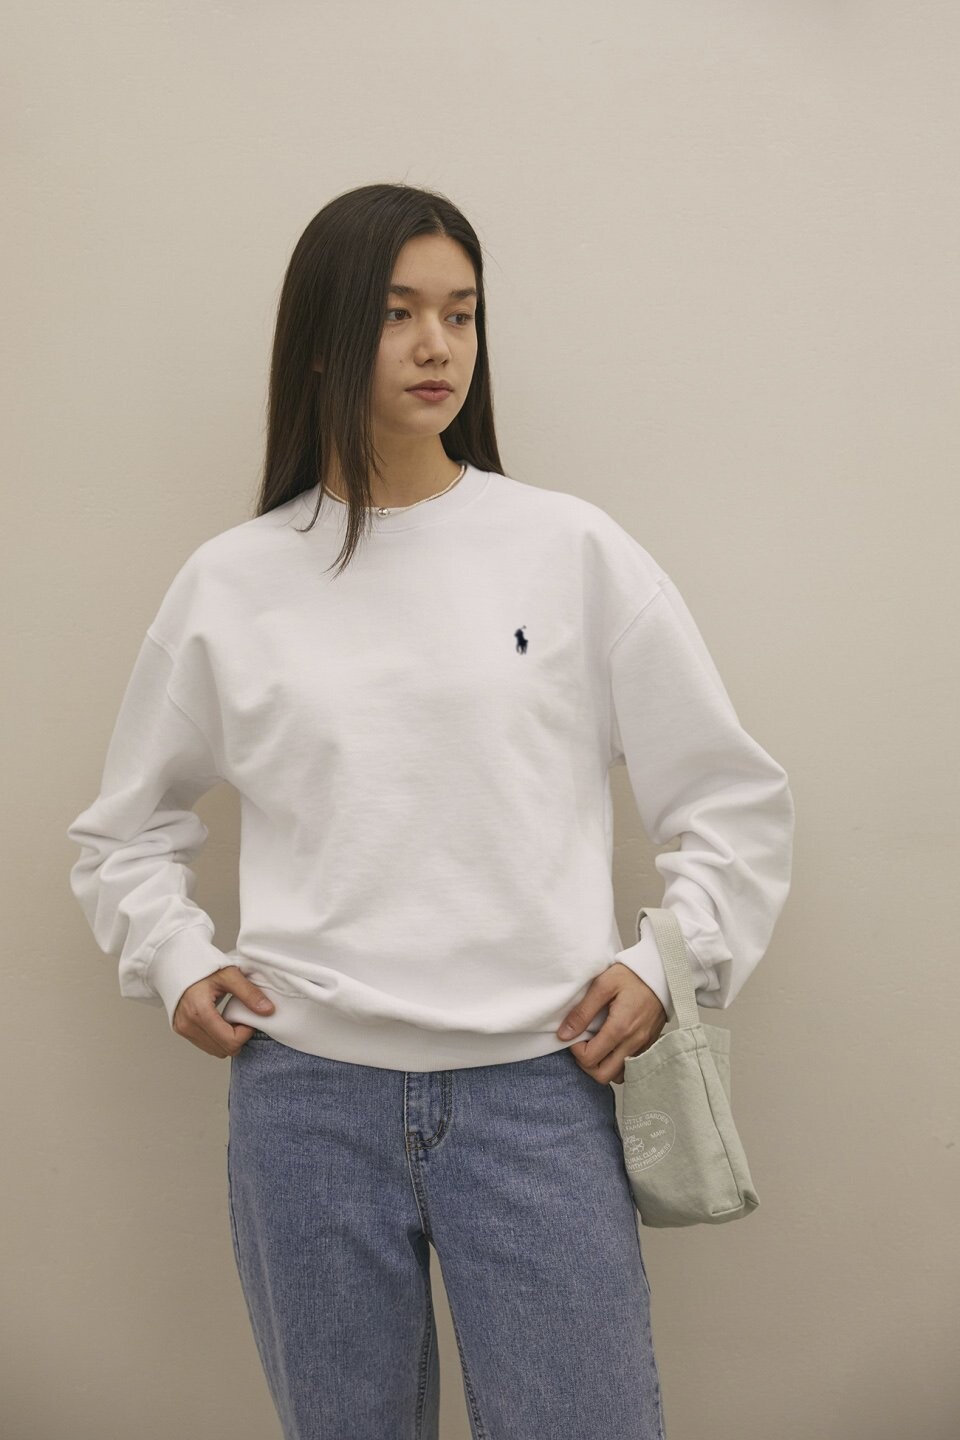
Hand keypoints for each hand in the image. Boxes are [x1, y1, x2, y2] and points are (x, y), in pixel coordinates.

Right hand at [172, 965, 274, 1057]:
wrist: (177, 960)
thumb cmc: (201, 964)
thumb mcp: (229, 975)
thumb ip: (249, 994)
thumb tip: (268, 1010)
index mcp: (199, 1012)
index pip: (230, 1041)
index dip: (245, 1033)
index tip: (248, 1018)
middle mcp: (188, 1024)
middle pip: (223, 1050)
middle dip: (237, 1037)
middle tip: (240, 1017)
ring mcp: (182, 1028)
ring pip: (214, 1050)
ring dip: (227, 1039)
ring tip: (230, 1018)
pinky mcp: (181, 1029)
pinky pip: (205, 1044)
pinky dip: (216, 1037)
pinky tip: (220, 1020)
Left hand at [557, 963, 667, 1084]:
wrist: (663, 972)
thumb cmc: (632, 975)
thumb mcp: (603, 985)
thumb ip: (583, 1011)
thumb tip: (564, 1034)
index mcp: (620, 1028)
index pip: (590, 1059)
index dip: (576, 1050)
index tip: (575, 1034)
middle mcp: (633, 1042)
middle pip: (603, 1075)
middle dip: (586, 1064)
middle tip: (583, 1044)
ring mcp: (643, 1046)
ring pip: (618, 1075)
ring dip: (603, 1065)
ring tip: (597, 1045)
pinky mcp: (649, 1045)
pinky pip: (630, 1065)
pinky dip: (616, 1061)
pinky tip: (611, 1043)